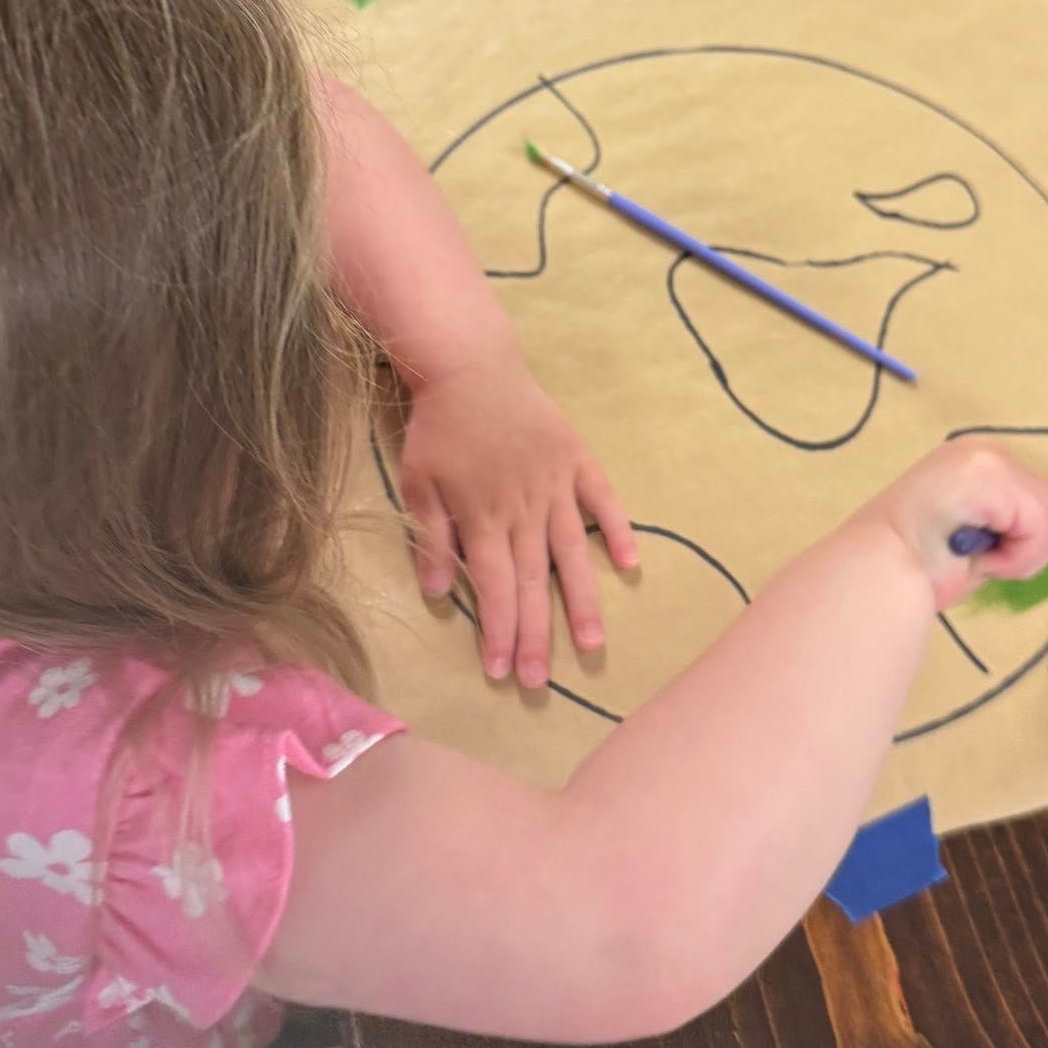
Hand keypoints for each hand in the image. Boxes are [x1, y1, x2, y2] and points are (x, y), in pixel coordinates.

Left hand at [399, 349, 637, 688]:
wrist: (470, 365)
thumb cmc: (438, 427)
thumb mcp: (417, 482)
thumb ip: (430, 537)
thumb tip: (437, 591)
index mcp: (482, 517)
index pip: (493, 587)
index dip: (499, 632)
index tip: (502, 671)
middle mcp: (524, 508)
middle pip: (532, 581)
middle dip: (536, 635)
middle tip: (541, 681)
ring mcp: (555, 484)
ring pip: (570, 552)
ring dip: (580, 600)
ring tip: (590, 643)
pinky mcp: (576, 459)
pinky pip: (601, 499)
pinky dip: (617, 530)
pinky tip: (630, 565)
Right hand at [857, 440, 1047, 610]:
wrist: (880, 571)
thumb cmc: (919, 567)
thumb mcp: (980, 539)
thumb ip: (1017, 524)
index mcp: (976, 463)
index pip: (1040, 501)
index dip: (1027, 540)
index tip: (981, 555)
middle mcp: (984, 450)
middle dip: (1027, 548)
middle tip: (979, 559)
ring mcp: (986, 459)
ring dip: (1020, 555)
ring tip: (975, 557)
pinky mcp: (989, 476)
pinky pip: (1038, 527)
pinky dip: (1015, 557)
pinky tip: (976, 557)